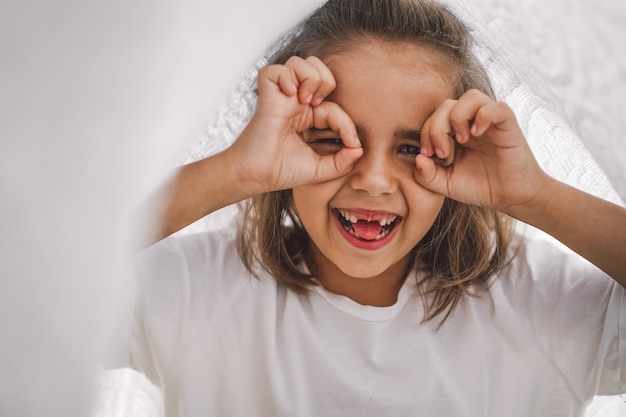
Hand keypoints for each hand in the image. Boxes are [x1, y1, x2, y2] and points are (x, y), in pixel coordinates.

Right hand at [227, 56, 362, 193]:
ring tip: (305, 100)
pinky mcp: (266, 95)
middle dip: (326, 82)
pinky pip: (274, 70)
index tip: (351, 143)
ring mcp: (281, 97)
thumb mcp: (321, 169)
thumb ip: (342, 162)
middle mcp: (295, 103)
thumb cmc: (282, 171)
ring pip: (299, 62)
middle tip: (318, 106)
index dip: (347, 122)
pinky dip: (285, 76)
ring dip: (309, 77)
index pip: (334, 104)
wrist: (258, 176)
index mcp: (308, 116)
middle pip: (317, 68)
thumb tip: (359, 148)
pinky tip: (289, 95)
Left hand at [413, 89, 547, 212]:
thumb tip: (417, 157)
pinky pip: (495, 107)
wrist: (511, 197)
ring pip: (470, 97)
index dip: (425, 133)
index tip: (429, 156)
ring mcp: (489, 121)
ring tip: (462, 140)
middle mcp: (471, 122)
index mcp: (454, 132)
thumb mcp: (445, 185)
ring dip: (458, 117)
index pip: (433, 117)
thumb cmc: (480, 188)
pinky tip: (477, 134)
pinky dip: (483, 116)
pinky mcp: (507, 124)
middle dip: (437, 128)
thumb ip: (426, 175)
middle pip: (446, 105)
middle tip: (443, 153)